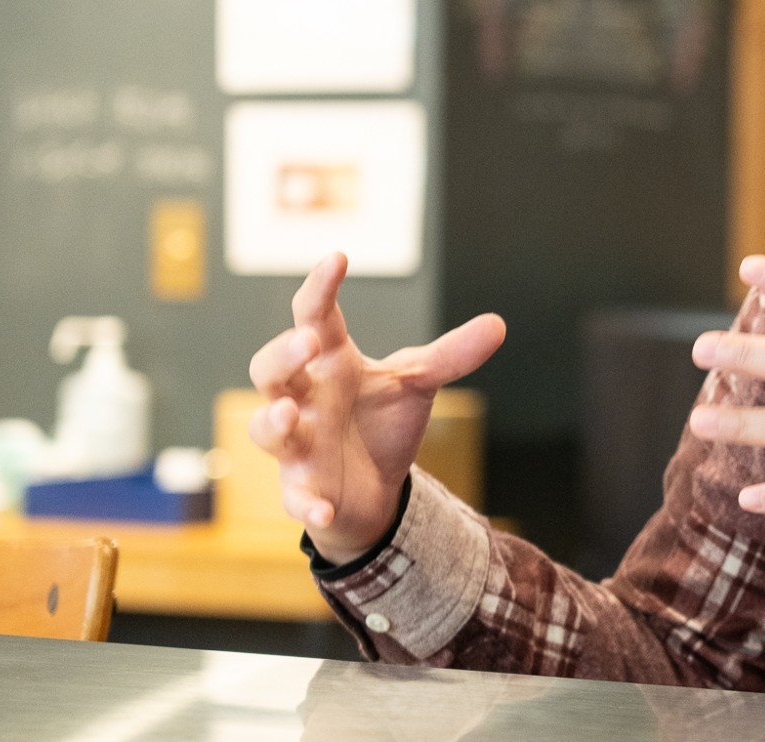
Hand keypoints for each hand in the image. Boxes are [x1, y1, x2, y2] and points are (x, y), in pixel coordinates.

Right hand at [247, 252, 506, 562]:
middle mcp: (304, 400)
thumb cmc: (382, 421)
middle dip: (283, 355)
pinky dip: (306, 502)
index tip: (337, 258)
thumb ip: (452, 354)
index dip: (319, 288)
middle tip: (308, 339)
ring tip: (286, 413)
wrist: (374, 486)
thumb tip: (498, 323)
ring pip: (266, 430)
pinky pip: (296, 497)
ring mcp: (298, 446)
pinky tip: (322, 507)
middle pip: (270, 370)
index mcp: (331, 364)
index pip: (314, 316)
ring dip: (271, 422)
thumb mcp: (418, 383)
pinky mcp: (303, 490)